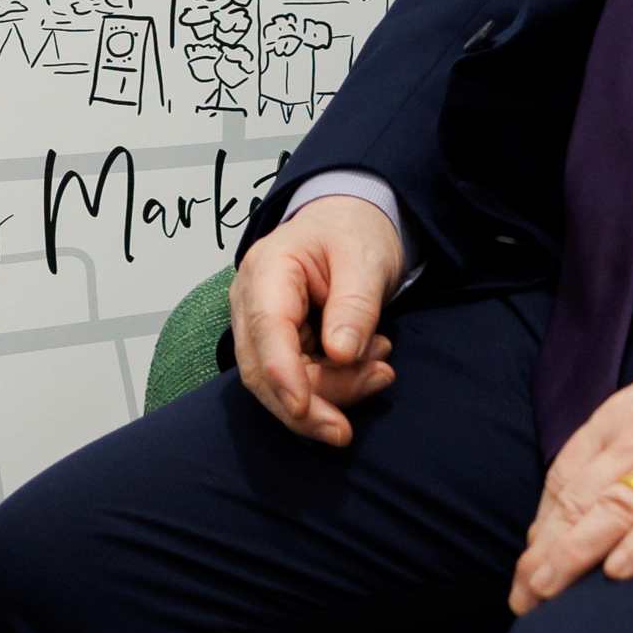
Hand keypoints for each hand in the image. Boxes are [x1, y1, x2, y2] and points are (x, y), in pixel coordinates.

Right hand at [228, 196, 408, 445]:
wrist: (347, 224)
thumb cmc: (352, 232)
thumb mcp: (365, 260)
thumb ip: (355, 306)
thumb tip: (341, 354)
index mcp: (266, 270)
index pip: (266, 329)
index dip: (282, 373)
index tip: (305, 408)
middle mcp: (250, 302)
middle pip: (263, 370)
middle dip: (312, 402)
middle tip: (369, 399)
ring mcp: (259, 327)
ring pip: (280, 385)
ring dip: (334, 391)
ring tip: (381, 366)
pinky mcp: (277, 346)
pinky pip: (297, 381)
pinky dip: (335, 385)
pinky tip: (368, 364)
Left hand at [510, 348, 632, 613]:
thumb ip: (614, 448)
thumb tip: (580, 500)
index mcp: (616, 422)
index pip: (562, 481)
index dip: (541, 528)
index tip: (527, 565)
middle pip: (576, 503)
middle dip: (543, 555)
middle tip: (524, 599)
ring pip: (610, 515)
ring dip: (571, 558)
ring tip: (546, 595)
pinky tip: (618, 573)